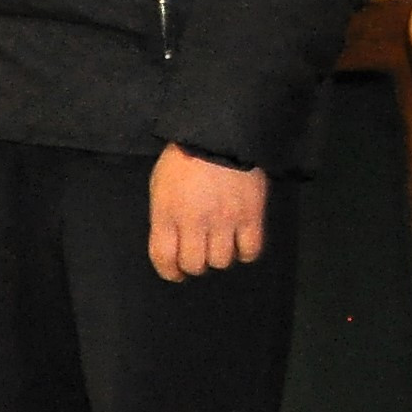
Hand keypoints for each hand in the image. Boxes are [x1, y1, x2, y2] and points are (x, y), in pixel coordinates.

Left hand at [148, 145, 269, 281]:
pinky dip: (245, 252)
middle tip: (199, 256)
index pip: (163, 258)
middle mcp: (194, 222)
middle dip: (195, 265)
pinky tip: (241, 242)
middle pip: (195, 265)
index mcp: (166, 214)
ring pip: (222, 261)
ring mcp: (224, 221)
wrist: (219, 138)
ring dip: (220, 258)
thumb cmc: (183, 160)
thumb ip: (164, 216)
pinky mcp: (251, 216)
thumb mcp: (160, 187)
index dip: (169, 272)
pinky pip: (250, 250)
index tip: (176, 274)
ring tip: (220, 245)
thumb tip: (171, 242)